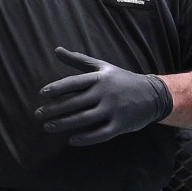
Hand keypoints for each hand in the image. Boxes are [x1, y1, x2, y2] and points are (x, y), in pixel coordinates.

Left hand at [34, 47, 173, 145]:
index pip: (73, 83)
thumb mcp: (102, 66)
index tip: (41, 94)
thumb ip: (78, 60)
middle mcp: (105, 93)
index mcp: (99, 78)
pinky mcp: (121, 125)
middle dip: (54, 109)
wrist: (153, 94)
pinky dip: (86, 138)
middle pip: (75, 102)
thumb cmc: (122, 80)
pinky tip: (71, 140)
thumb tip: (56, 49)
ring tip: (48, 127)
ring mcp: (113, 110)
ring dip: (64, 124)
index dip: (56, 88)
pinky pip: (101, 134)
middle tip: (38, 114)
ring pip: (84, 119)